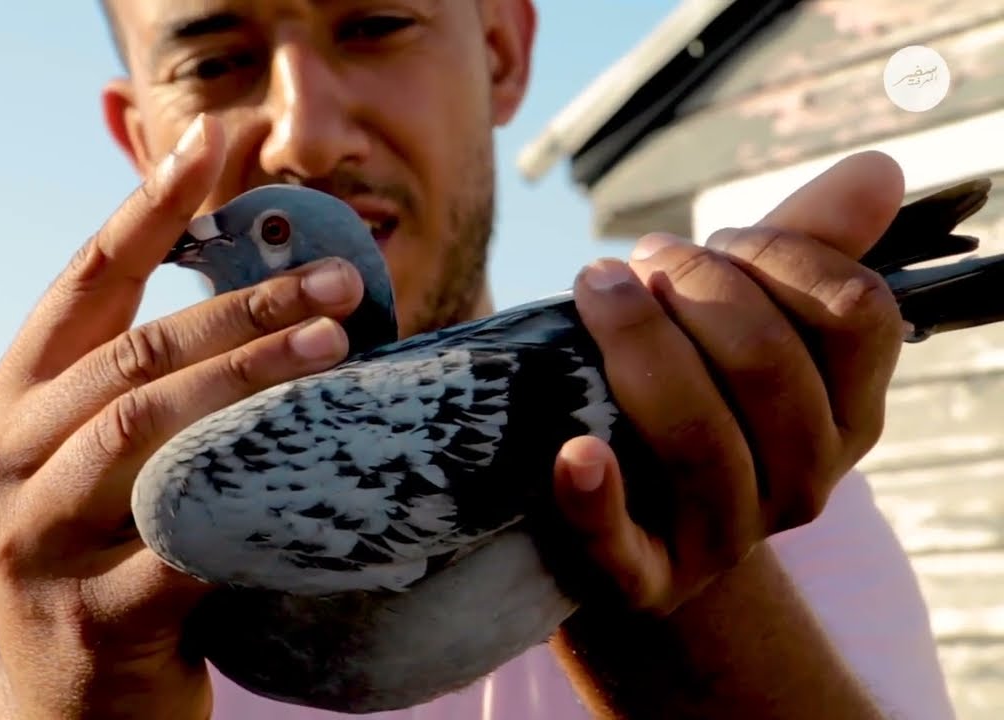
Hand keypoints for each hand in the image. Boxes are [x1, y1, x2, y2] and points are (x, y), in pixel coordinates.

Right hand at [0, 115, 363, 718]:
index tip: (215, 141)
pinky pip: (183, 550)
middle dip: (242, 305)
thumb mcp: (109, 455)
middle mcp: (2, 460)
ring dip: (249, 381)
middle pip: (133, 355)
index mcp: (13, 402)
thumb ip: (154, 378)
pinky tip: (316, 472)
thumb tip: (268, 280)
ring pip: (148, 435)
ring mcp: (35, 545)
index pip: (85, 282)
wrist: (69, 707)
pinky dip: (251, 504)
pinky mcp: (90, 623)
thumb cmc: (109, 553)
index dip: (152, 207)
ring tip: (335, 346)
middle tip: (339, 280)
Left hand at [556, 151, 906, 614]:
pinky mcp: (641, 575)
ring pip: (701, 440)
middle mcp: (804, 482)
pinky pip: (622, 544)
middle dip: (699, 290)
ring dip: (641, 348)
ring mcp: (722, 537)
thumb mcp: (748, 319)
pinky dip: (596, 496)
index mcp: (848, 413)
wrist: (639, 510)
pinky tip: (573, 452)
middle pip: (771, 369)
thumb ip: (805, 246)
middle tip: (640, 261)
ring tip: (597, 288)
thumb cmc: (694, 388)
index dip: (782, 256)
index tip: (715, 241)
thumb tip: (879, 168)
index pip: (856, 316)